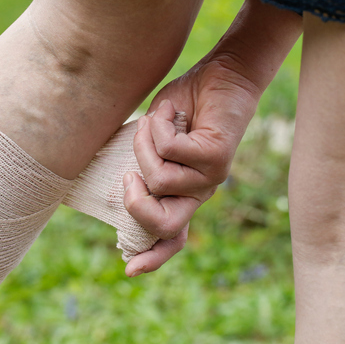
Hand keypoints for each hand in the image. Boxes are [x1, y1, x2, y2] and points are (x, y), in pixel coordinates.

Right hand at [123, 0, 303, 276]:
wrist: (223, 73)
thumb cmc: (186, 104)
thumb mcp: (154, 137)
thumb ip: (143, 160)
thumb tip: (120, 179)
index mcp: (185, 190)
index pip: (172, 234)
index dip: (152, 256)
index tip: (130, 270)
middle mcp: (201, 190)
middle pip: (165, 225)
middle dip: (136, 206)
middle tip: (129, 178)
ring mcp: (212, 176)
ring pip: (160, 179)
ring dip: (146, 144)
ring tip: (160, 120)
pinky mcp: (218, 157)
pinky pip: (171, 151)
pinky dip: (159, 125)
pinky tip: (173, 111)